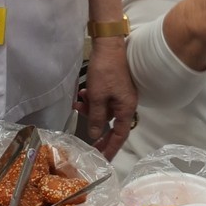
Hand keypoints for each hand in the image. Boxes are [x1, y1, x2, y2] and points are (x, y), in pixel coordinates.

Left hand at [80, 38, 136, 159]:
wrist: (108, 46)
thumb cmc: (105, 72)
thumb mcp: (97, 97)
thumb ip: (97, 118)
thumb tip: (96, 134)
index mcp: (126, 108)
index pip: (120, 135)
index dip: (111, 148)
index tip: (102, 159)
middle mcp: (126, 104)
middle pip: (112, 125)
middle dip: (97, 129)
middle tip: (86, 141)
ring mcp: (120, 96)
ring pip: (104, 112)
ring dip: (91, 110)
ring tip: (79, 103)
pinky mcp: (114, 88)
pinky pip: (102, 101)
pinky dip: (92, 100)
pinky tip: (82, 94)